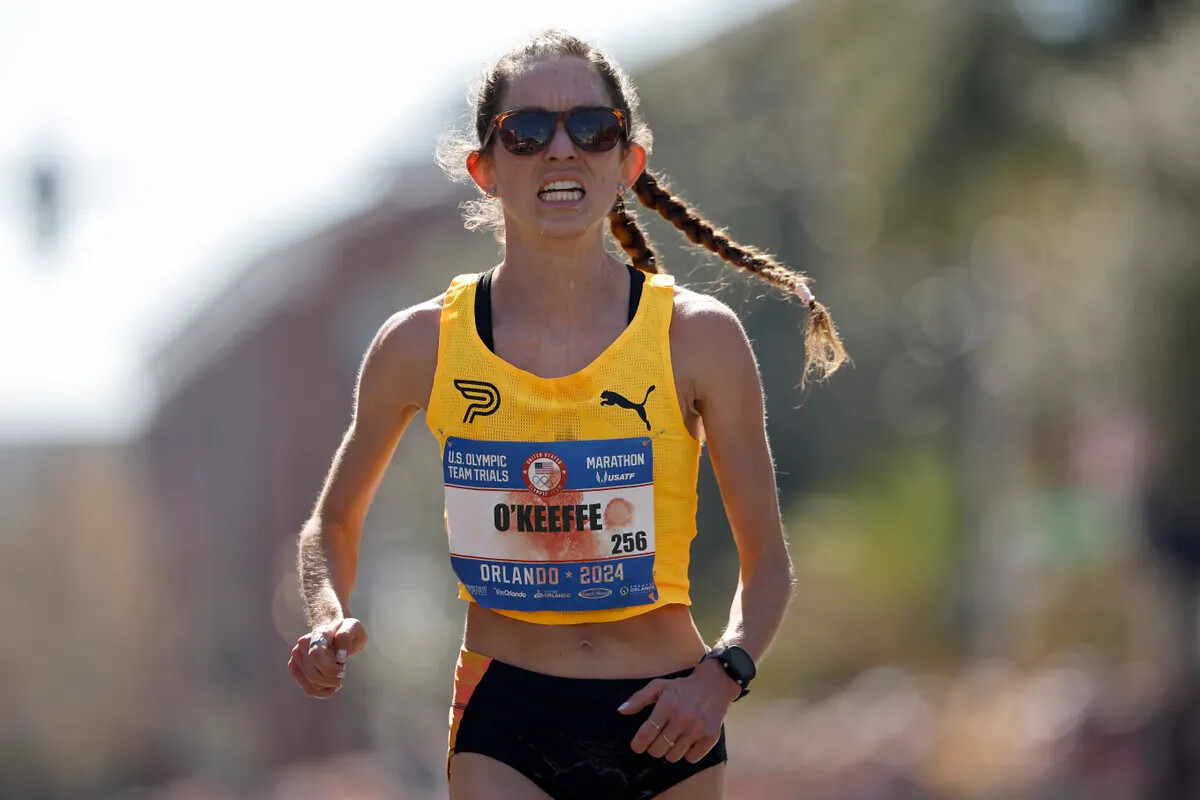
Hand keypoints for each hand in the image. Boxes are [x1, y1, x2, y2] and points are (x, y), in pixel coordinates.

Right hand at [287, 617, 367, 698]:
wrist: (332, 631)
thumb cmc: (344, 631)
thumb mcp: (353, 628)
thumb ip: (346, 637)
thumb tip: (339, 656)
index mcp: (318, 634)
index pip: (315, 655)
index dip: (330, 668)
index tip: (343, 667)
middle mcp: (302, 644)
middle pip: (313, 675)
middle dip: (332, 679)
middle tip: (342, 672)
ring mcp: (296, 657)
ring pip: (312, 685)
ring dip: (329, 685)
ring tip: (336, 676)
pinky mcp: (295, 668)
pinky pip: (309, 689)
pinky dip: (322, 692)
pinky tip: (331, 685)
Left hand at [618, 658, 740, 762]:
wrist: (714, 685)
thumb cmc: (682, 687)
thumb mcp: (659, 686)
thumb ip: (639, 698)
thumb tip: (621, 710)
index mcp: (667, 706)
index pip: (646, 734)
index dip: (638, 744)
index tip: (637, 746)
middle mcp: (682, 719)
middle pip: (658, 749)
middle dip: (654, 747)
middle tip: (658, 740)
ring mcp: (697, 729)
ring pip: (673, 756)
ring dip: (670, 751)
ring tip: (673, 739)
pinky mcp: (710, 737)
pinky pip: (691, 758)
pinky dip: (687, 753)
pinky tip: (687, 742)